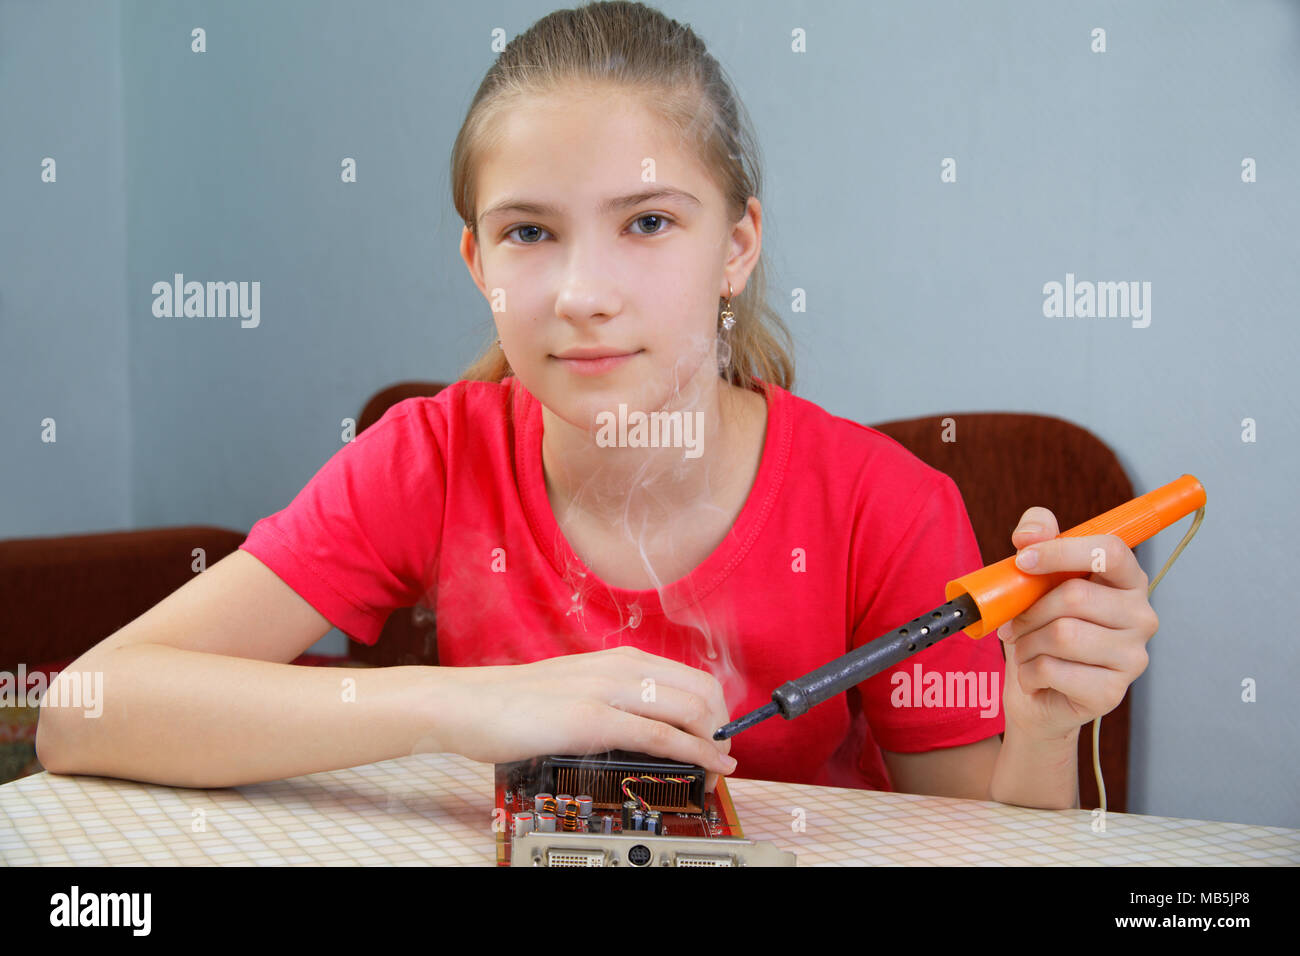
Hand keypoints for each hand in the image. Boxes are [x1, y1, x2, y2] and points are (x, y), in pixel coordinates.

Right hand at [445, 646, 734, 790]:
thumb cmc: (516, 703)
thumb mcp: (578, 691)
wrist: (469, 704)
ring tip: (715, 770)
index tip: (721, 735)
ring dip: (713, 744)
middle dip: (723, 726)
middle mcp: (621, 667)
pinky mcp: (592, 719)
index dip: (718, 708)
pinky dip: (694, 753)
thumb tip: (647, 727)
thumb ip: (613, 701)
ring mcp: (608, 691)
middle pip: (703, 690)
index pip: (692, 676)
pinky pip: (660, 735)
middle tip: (721, 755)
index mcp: (619, 659)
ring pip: (690, 709)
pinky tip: (706, 767)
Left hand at [996, 507, 1158, 740]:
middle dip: (1030, 609)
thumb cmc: (1041, 627)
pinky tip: (1035, 675)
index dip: (1061, 551)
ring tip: (1026, 649)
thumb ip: (1036, 536)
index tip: (1023, 560)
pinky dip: (1028, 671)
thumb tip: (1029, 535)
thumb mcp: (1034, 575)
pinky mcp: (1112, 692)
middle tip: (1015, 622)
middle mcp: (1142, 617)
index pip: (1110, 551)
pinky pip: (1052, 669)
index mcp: (1128, 581)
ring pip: (1062, 634)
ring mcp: (1133, 657)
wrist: (1039, 691)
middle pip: (1076, 596)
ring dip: (1026, 642)